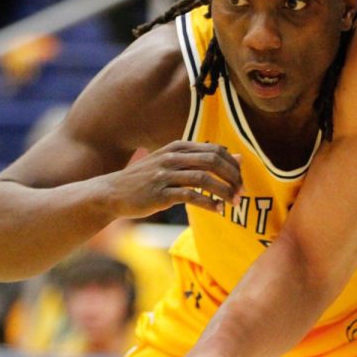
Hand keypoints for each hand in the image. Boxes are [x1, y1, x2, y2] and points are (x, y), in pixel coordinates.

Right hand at [101, 140, 241, 218]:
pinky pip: (190, 196)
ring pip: (203, 179)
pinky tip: (217, 210)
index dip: (233, 165)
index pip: (215, 150)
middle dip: (232, 177)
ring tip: (234, 203)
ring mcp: (164, 175)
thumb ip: (204, 159)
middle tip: (242, 192)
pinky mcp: (159, 194)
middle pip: (212, 161)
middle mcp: (172, 157)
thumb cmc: (148, 178)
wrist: (113, 192)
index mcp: (178, 147)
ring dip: (223, 191)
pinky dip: (208, 203)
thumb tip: (238, 157)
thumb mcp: (174, 163)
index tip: (241, 180)